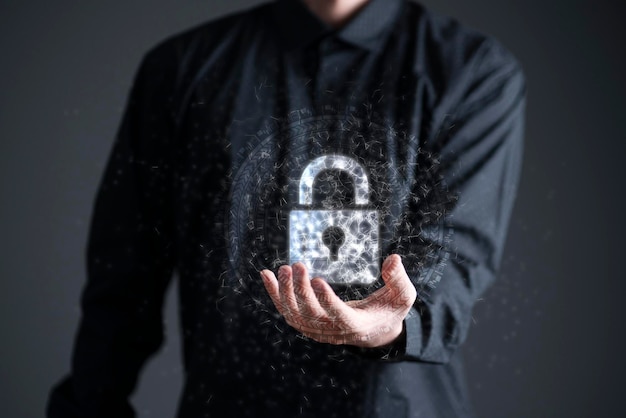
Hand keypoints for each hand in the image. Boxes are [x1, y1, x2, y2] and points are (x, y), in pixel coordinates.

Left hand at [259, 254, 416, 347]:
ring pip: (295, 315)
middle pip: (311, 314)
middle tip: (297, 266)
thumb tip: (394, 259)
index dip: (327, 300)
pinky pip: (286, 310)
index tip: (318, 279)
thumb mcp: (402, 296)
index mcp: (357, 325)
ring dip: (285, 292)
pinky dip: (274, 294)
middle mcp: (333, 331)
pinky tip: (266, 275)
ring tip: (283, 268)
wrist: (375, 331)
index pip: (338, 316)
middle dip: (301, 291)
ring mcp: (317, 330)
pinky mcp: (306, 324)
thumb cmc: (389, 310)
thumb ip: (399, 279)